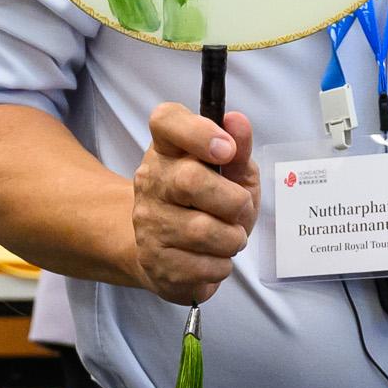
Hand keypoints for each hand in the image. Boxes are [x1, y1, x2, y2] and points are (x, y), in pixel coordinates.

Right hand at [128, 100, 256, 306]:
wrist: (170, 251)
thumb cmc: (209, 204)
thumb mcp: (232, 173)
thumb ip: (238, 148)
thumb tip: (238, 122)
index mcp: (167, 148)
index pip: (166, 121)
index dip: (198, 132)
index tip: (227, 150)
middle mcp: (150, 181)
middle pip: (190, 181)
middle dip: (233, 200)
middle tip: (240, 209)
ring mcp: (147, 222)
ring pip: (203, 231)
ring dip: (232, 238)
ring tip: (228, 237)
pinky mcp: (154, 261)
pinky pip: (204, 266)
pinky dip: (222, 265)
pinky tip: (212, 257)